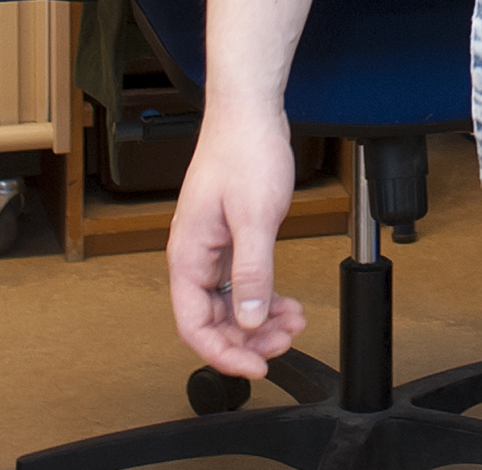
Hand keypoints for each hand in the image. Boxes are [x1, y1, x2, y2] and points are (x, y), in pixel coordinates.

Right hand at [168, 105, 307, 377]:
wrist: (249, 114)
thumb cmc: (244, 152)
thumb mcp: (255, 218)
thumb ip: (252, 272)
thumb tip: (250, 319)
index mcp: (188, 256)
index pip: (193, 325)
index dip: (223, 353)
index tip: (256, 366)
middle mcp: (194, 257)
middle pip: (212, 320)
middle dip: (248, 339)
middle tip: (285, 343)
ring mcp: (211, 249)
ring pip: (229, 304)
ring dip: (259, 320)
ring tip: (293, 323)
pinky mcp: (229, 239)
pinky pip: (240, 283)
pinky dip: (263, 297)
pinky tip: (285, 303)